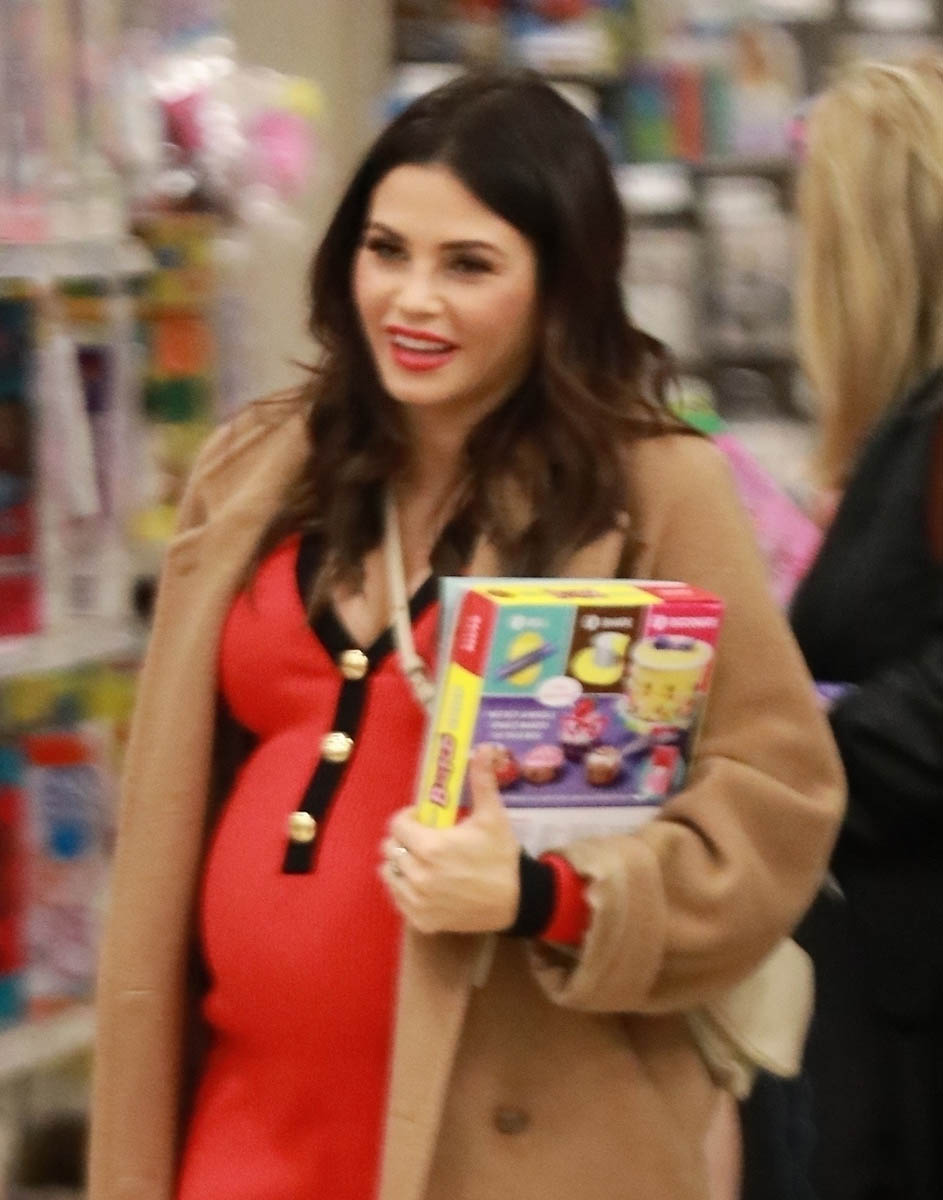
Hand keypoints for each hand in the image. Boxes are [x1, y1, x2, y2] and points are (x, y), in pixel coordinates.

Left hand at [381, 745, 519, 934]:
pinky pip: (397, 897)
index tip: (423, 818)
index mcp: (431, 847)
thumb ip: (482, 780)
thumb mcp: (493, 816)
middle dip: (403, 839)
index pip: (397, 825)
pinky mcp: (421, 920)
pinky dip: (404, 887)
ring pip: (389, 873)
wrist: (516, 901)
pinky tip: (424, 882)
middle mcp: (418, 875)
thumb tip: (483, 747)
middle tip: (423, 838)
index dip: (408, 817)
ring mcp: (417, 901)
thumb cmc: (502, 856)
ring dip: (400, 863)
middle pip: (390, 848)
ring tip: (422, 859)